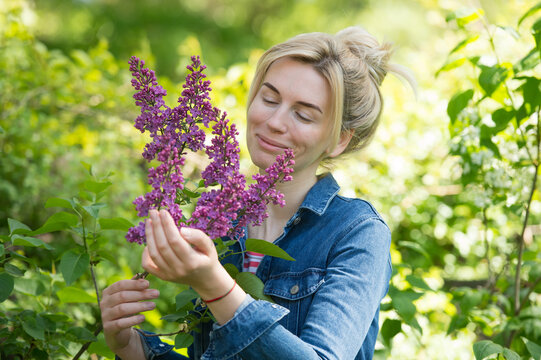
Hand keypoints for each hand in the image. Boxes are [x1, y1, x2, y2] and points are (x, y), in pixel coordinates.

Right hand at [100, 278, 158, 357]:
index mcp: (108, 292)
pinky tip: (143, 318)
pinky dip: (133, 320)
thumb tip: (143, 277)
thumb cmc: (125, 311)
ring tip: (153, 305)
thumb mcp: (129, 298)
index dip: (134, 284)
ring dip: (139, 306)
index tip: (148, 284)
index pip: (120, 285)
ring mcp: (105, 316)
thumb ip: (134, 287)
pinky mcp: (108, 328)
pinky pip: (120, 323)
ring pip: (122, 308)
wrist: (117, 333)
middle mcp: (104, 303)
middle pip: (122, 296)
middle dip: (141, 294)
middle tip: (156, 294)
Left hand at [143, 209, 245, 324]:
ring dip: (149, 236)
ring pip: (154, 254)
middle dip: (156, 227)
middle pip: (162, 246)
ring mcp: (169, 274)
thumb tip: (182, 230)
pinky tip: (148, 241)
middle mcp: (179, 269)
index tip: (163, 212)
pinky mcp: (163, 277)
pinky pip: (148, 266)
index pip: (175, 240)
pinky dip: (145, 253)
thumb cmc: (208, 258)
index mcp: (192, 261)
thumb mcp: (209, 246)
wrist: (206, 280)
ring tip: (149, 221)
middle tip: (153, 212)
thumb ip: (198, 237)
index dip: (167, 225)